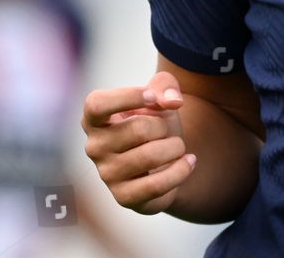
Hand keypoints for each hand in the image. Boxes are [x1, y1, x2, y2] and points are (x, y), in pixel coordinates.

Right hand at [81, 71, 196, 214]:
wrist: (162, 159)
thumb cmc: (152, 120)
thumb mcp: (159, 95)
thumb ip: (165, 85)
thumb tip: (173, 101)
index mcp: (94, 119)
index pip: (97, 104)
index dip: (127, 97)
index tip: (152, 97)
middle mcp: (94, 147)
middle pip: (137, 129)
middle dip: (163, 126)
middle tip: (166, 129)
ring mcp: (107, 174)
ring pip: (151, 156)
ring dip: (175, 147)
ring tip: (178, 146)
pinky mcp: (124, 198)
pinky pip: (157, 185)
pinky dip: (181, 170)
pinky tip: (189, 161)